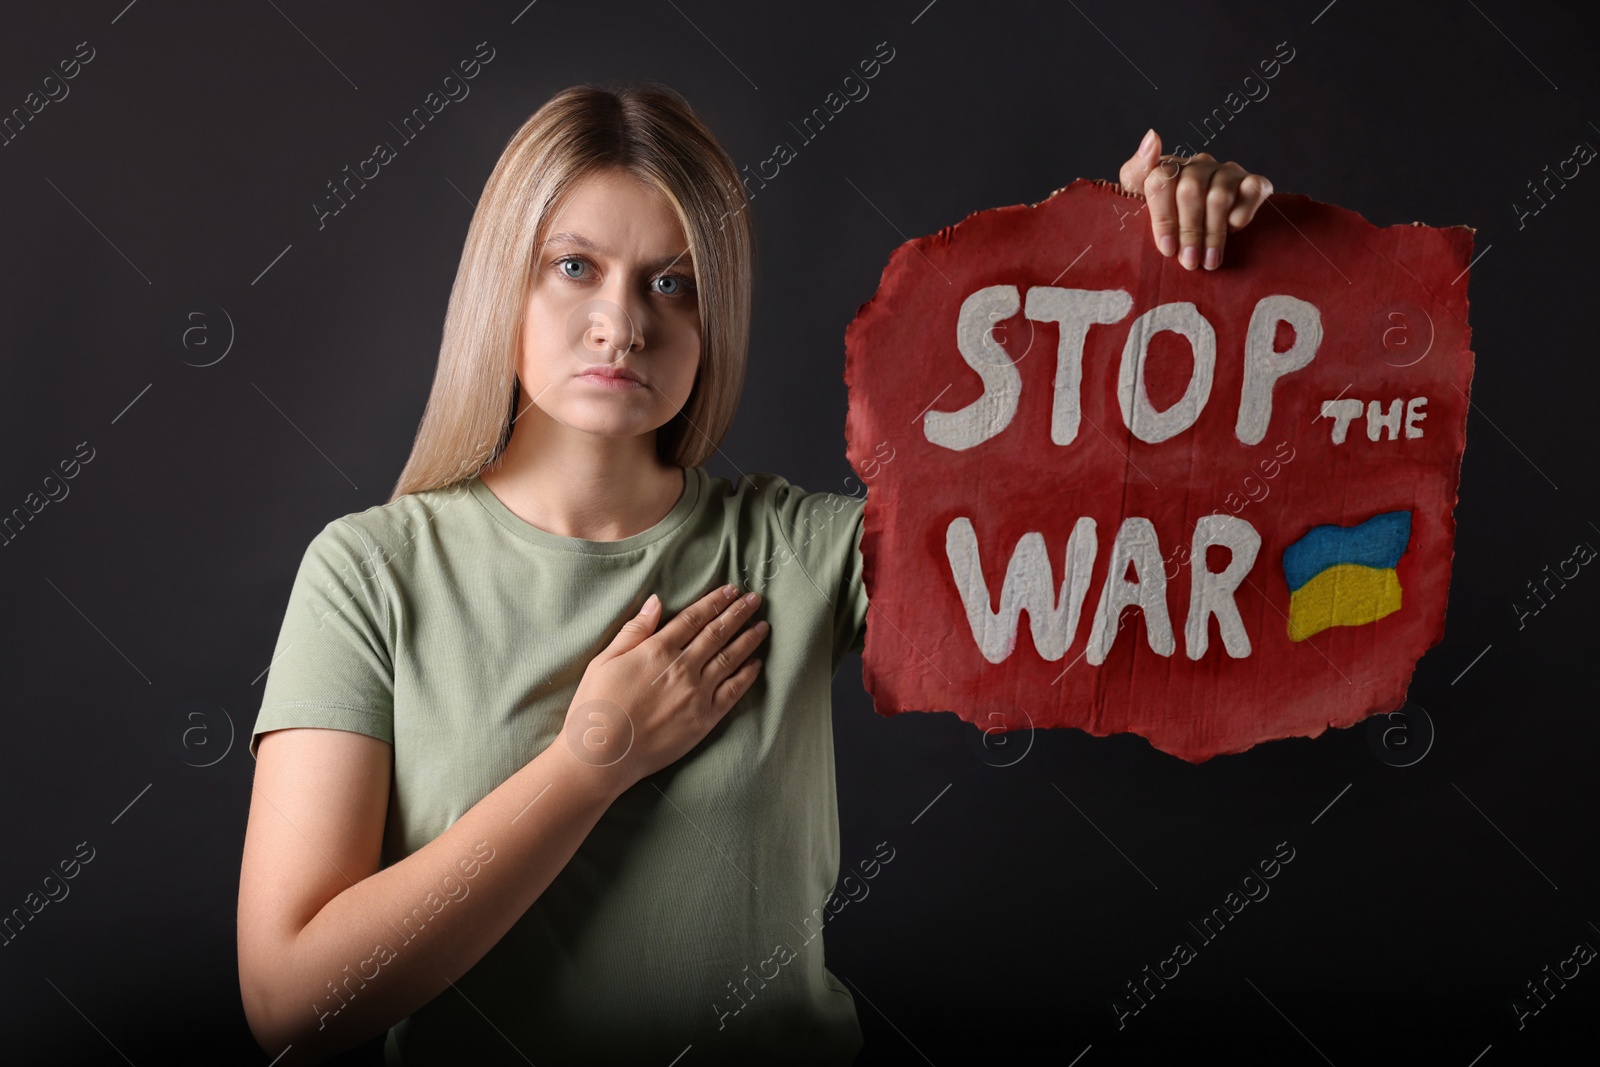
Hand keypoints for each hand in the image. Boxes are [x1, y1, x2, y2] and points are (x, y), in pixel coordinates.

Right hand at [557, 582, 767, 792]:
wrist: (603, 754)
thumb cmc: (596, 706)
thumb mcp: (605, 660)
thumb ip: (634, 630)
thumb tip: (656, 602)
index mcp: (658, 650)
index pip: (694, 618)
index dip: (715, 601)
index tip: (731, 590)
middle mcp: (682, 667)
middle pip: (717, 633)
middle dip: (738, 613)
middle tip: (755, 600)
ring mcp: (697, 693)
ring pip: (730, 658)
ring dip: (748, 639)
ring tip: (762, 626)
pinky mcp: (704, 719)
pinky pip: (733, 691)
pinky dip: (747, 675)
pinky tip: (756, 664)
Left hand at [1117, 127, 1273, 271]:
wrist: (1202, 226)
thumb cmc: (1165, 214)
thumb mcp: (1138, 195)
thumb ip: (1136, 170)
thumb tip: (1152, 137)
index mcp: (1169, 167)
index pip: (1161, 180)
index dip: (1163, 217)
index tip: (1166, 248)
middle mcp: (1199, 165)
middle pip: (1190, 191)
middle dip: (1189, 231)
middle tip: (1189, 261)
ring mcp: (1227, 172)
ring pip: (1219, 196)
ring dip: (1213, 233)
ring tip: (1208, 261)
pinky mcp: (1253, 182)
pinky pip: (1253, 190)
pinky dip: (1243, 212)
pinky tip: (1234, 231)